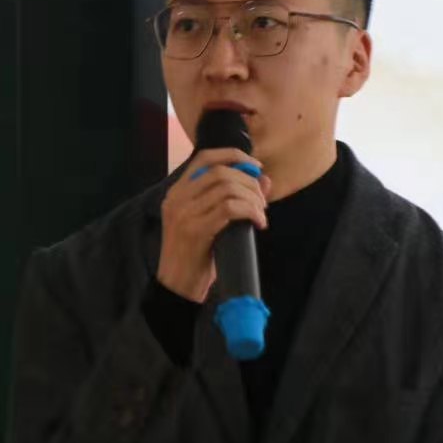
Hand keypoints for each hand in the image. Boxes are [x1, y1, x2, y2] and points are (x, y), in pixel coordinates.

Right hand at [158, 148, 271, 302]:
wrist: (178, 286)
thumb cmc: (196, 255)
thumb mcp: (211, 223)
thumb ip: (233, 199)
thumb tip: (265, 179)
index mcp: (177, 193)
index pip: (204, 159)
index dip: (233, 156)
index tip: (255, 167)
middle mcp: (177, 199)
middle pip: (220, 172)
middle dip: (249, 181)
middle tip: (262, 200)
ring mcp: (184, 214)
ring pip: (227, 189)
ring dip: (252, 198)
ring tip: (261, 213)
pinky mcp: (195, 230)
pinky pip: (229, 209)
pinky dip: (250, 212)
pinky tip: (259, 223)